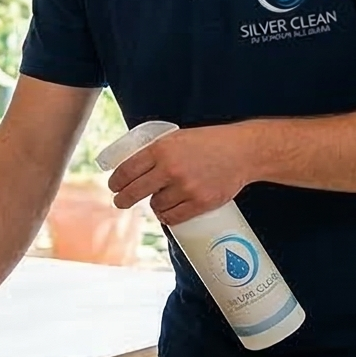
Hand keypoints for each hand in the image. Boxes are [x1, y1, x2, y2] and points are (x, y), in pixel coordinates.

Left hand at [106, 123, 256, 225]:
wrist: (242, 151)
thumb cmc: (209, 142)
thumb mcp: (177, 138)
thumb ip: (157, 152)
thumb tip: (133, 167)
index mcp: (161, 149)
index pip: (126, 170)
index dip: (116, 182)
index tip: (113, 186)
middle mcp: (170, 169)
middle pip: (134, 192)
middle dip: (122, 200)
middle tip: (120, 201)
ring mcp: (185, 187)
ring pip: (155, 206)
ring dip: (153, 206)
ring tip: (157, 201)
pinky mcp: (200, 203)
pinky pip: (173, 218)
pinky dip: (167, 217)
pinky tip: (166, 213)